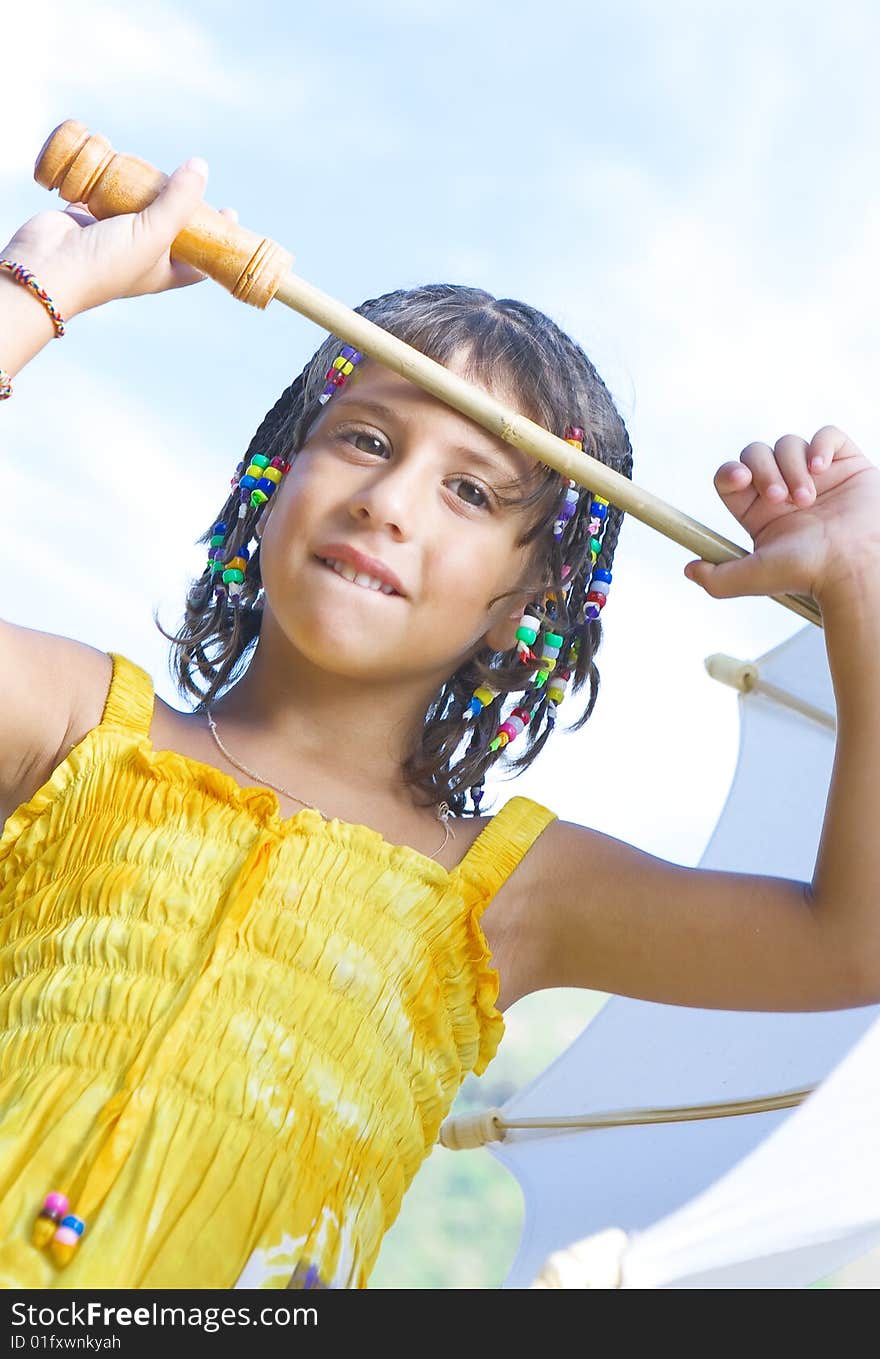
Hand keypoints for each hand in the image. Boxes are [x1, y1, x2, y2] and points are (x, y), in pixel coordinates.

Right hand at [0, 159, 237, 319]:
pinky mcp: (87, 216)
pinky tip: (120, 161)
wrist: (47, 266)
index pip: (199, 260)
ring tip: (159, 170)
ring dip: (146, 188)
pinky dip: (112, 178)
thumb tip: (201, 167)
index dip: (217, 240)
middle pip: (170, 228)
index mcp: (162, 271)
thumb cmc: (106, 263)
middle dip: (182, 205)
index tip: (230, 213)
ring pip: (138, 207)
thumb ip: (179, 201)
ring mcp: (113, 235)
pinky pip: (105, 193)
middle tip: (193, 180)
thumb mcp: (155, 234)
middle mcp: (140, 255)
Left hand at [683, 426, 879, 603]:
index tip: (740, 479)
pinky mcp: (845, 464)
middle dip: (765, 470)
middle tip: (781, 498)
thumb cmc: (810, 572)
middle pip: (756, 453)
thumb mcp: (754, 577)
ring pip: (788, 444)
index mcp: (759, 511)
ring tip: (809, 499)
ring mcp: (815, 475)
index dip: (730, 472)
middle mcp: (784, 489)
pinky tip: (822, 469)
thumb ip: (718, 577)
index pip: (732, 477)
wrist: (856, 565)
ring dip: (794, 467)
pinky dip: (821, 445)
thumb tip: (689, 569)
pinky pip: (826, 435)